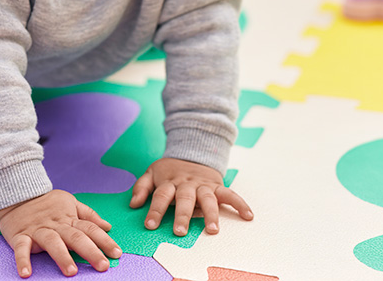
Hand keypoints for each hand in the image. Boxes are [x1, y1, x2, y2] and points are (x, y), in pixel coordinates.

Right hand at [0, 189, 120, 277]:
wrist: (17, 194)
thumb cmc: (46, 202)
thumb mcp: (70, 202)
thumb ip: (88, 215)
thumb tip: (107, 226)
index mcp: (69, 218)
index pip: (91, 229)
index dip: (105, 241)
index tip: (117, 253)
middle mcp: (56, 225)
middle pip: (76, 238)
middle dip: (91, 252)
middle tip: (103, 266)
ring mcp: (38, 230)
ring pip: (52, 243)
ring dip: (62, 257)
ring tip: (71, 271)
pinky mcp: (20, 236)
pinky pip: (21, 248)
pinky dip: (22, 260)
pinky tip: (26, 273)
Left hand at [129, 158, 252, 236]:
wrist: (192, 150)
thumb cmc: (170, 169)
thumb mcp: (152, 172)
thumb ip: (142, 187)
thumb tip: (134, 204)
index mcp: (170, 182)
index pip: (161, 196)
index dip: (155, 210)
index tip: (150, 225)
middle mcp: (187, 184)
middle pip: (185, 199)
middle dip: (183, 215)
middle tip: (180, 231)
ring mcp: (203, 184)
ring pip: (208, 198)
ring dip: (211, 214)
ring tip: (213, 230)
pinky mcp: (217, 185)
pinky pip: (230, 194)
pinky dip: (239, 203)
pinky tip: (248, 215)